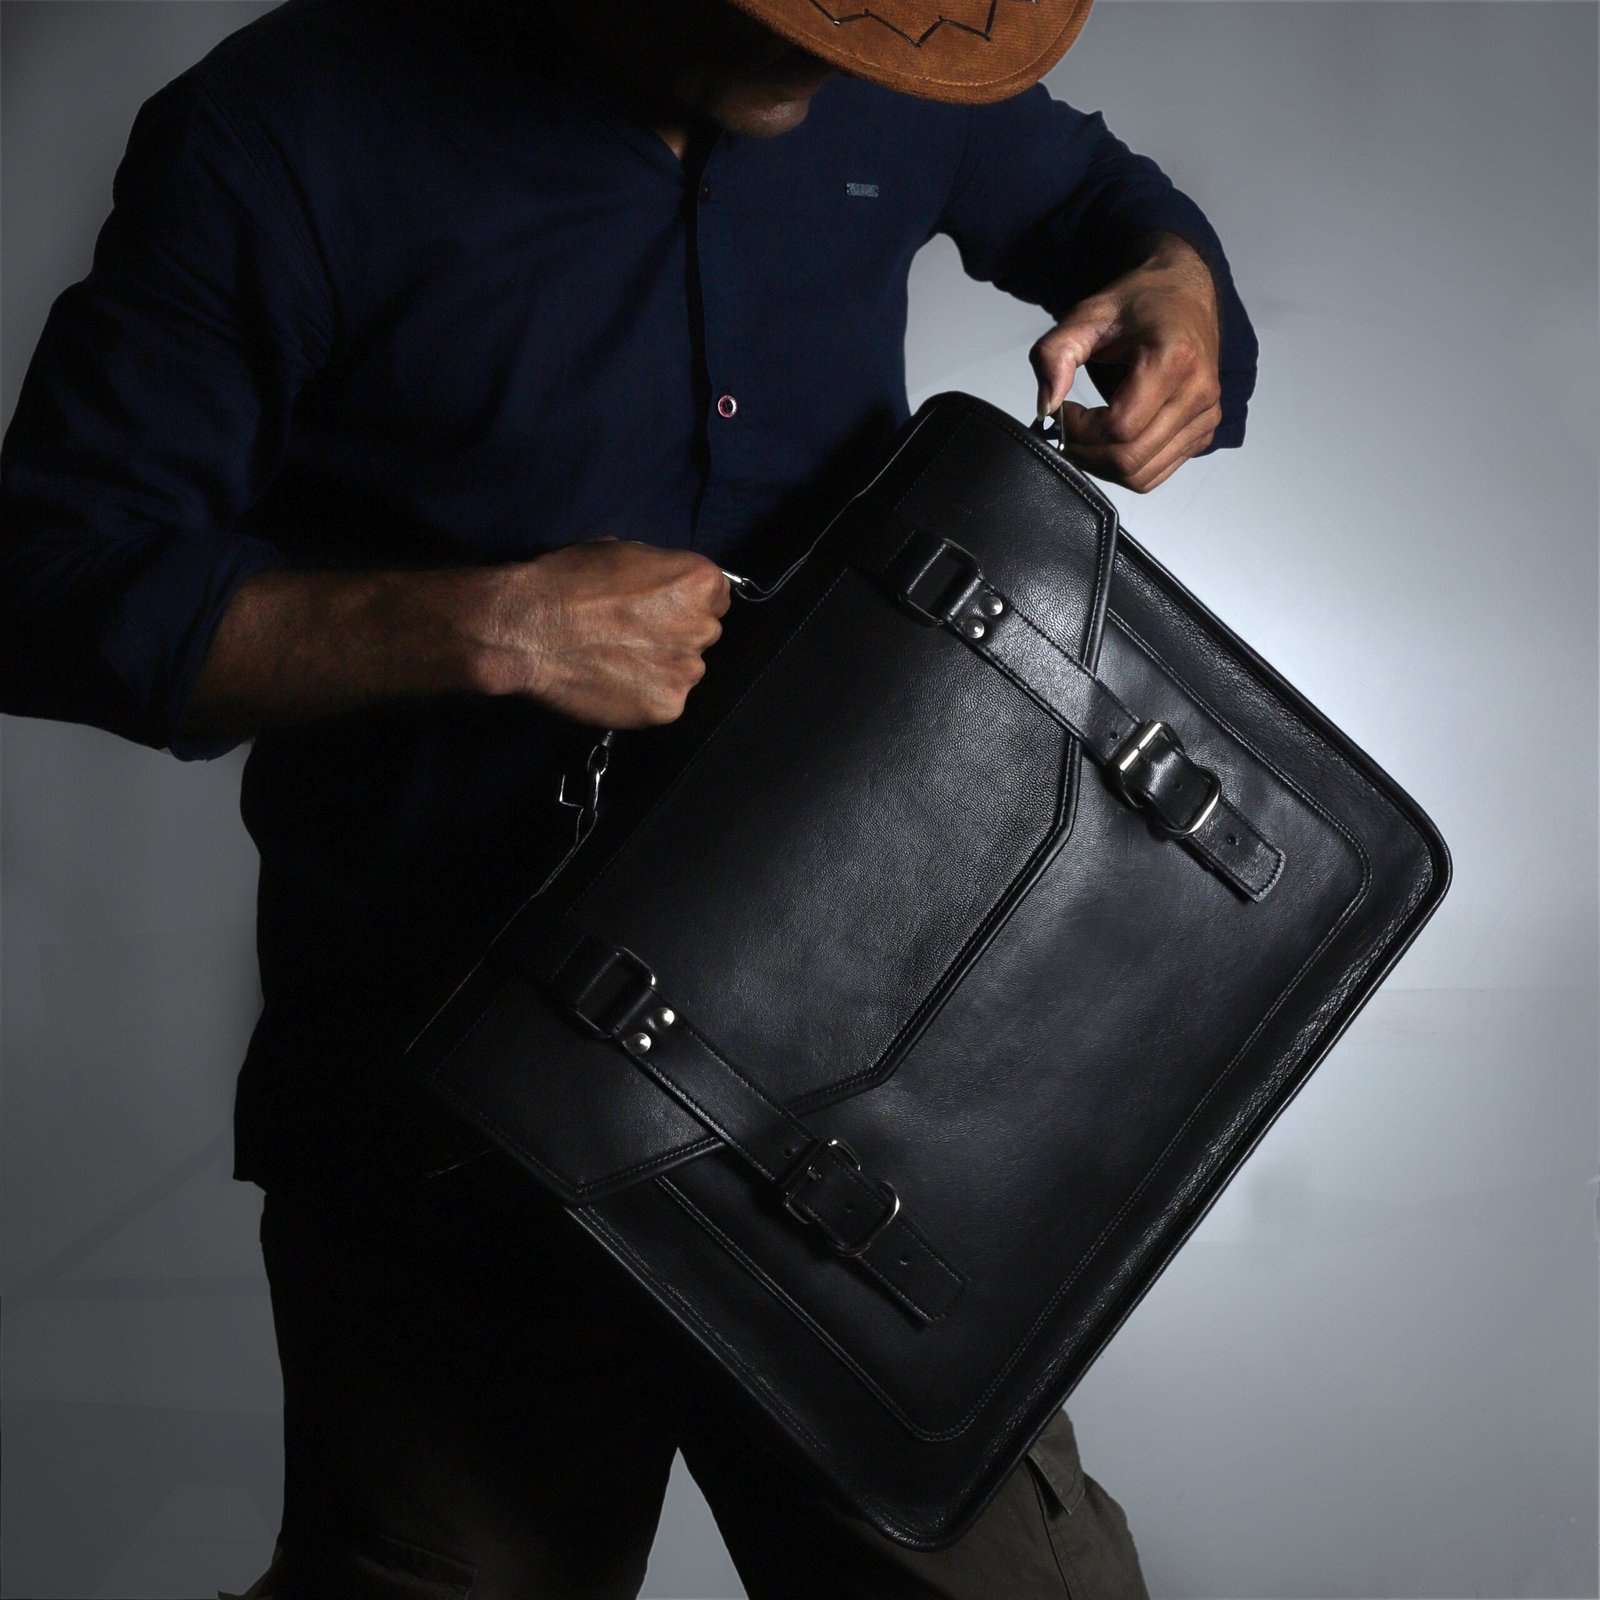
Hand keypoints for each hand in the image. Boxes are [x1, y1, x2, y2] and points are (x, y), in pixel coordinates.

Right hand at [468, 537, 730, 726]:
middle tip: (632, 634)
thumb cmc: (567, 583)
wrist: (528, 629)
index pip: (717, 597)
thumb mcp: (622, 552)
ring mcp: (687, 671)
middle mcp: (703, 627)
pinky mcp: (667, 707)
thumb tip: (663, 586)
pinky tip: (612, 682)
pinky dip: (643, 696)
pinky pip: (664, 701)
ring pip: (685, 670)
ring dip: (660, 667)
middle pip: (703, 634)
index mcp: (699, 582)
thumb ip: (658, 572)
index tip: (662, 608)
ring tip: (616, 660)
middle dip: (676, 634)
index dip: (687, 602)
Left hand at [1030, 232, 1223, 493]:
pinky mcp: (1204, 431)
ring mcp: (1206, 416)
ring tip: (1086, 436)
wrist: (1186, 294)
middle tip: (1066, 431)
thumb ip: (1055, 354)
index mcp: (1175, 359)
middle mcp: (1199, 393)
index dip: (1079, 429)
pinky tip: (1111, 439)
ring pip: (1142, 475)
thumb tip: (1045, 407)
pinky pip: (1157, 472)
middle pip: (1130, 459)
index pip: (1119, 427)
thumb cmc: (1139, 302)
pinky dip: (1126, 467)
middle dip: (1086, 454)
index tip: (1061, 411)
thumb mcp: (1087, 315)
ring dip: (1103, 465)